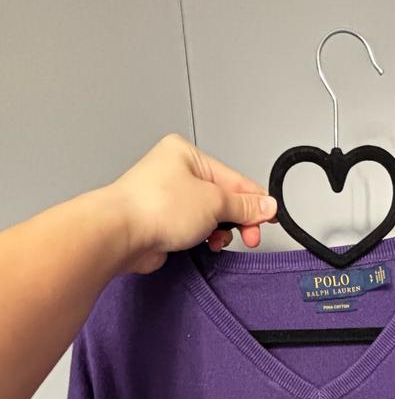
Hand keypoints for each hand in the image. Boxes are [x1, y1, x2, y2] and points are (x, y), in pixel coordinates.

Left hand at [110, 132, 277, 274]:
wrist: (120, 234)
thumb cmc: (154, 207)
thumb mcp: (214, 202)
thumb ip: (243, 205)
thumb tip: (265, 205)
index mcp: (187, 155)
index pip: (233, 178)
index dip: (254, 200)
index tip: (269, 217)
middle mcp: (176, 173)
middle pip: (222, 197)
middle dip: (237, 219)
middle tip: (250, 235)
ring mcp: (168, 199)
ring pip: (209, 216)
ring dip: (219, 231)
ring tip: (217, 240)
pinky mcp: (162, 222)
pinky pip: (194, 229)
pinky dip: (203, 238)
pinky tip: (205, 244)